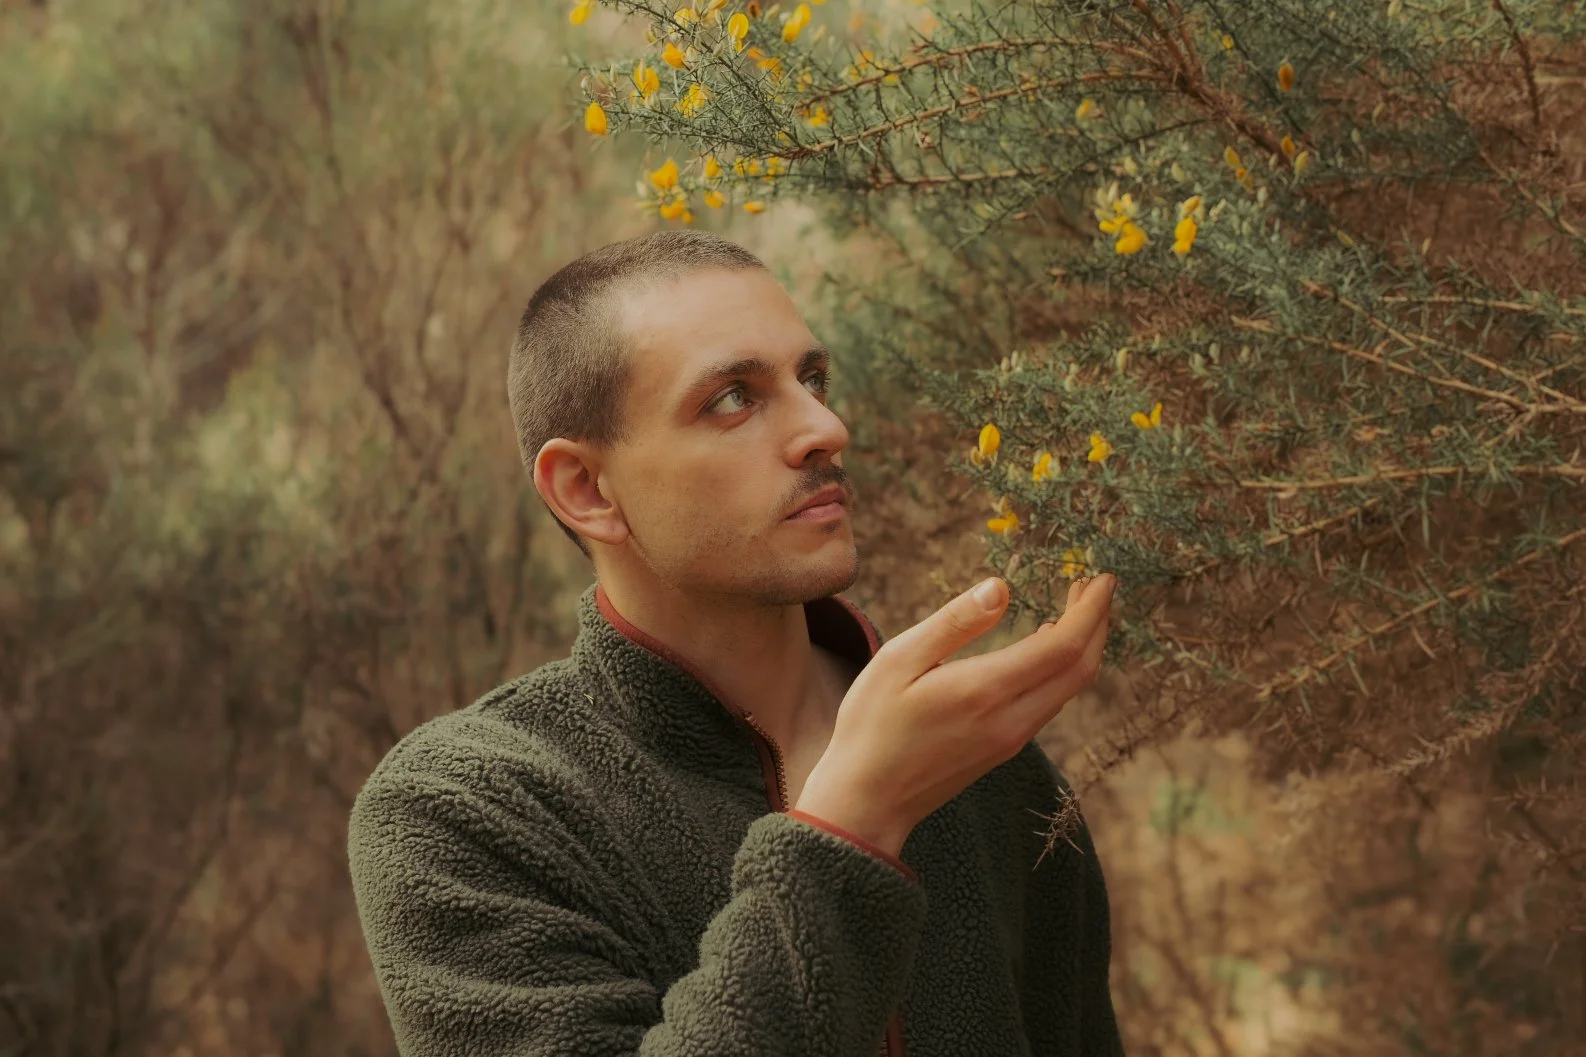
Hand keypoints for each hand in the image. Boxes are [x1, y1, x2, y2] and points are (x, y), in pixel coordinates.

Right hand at [795, 574, 1114, 856]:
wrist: (866, 801)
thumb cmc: (871, 726)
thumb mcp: (898, 660)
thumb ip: (954, 623)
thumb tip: (1002, 586)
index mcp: (985, 691)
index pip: (1063, 647)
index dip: (1090, 610)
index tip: (1102, 577)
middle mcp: (1010, 719)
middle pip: (1080, 669)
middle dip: (1097, 624)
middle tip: (1097, 585)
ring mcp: (1011, 738)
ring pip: (1068, 688)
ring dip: (1083, 646)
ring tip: (1077, 607)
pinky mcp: (1003, 748)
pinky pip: (1050, 703)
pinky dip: (1062, 669)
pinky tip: (1047, 647)